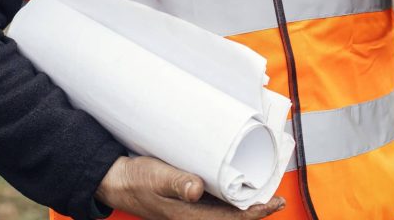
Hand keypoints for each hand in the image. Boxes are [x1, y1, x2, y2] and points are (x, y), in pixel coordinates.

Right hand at [95, 155, 285, 219]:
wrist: (117, 180)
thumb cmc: (136, 180)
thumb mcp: (157, 177)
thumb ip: (177, 183)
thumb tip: (196, 190)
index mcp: (190, 216)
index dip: (256, 213)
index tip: (274, 202)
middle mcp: (193, 216)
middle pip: (232, 218)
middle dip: (256, 209)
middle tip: (276, 197)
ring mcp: (190, 210)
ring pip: (224, 212)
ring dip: (243, 204)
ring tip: (261, 191)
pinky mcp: (186, 200)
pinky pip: (214, 204)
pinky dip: (229, 197)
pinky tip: (234, 185)